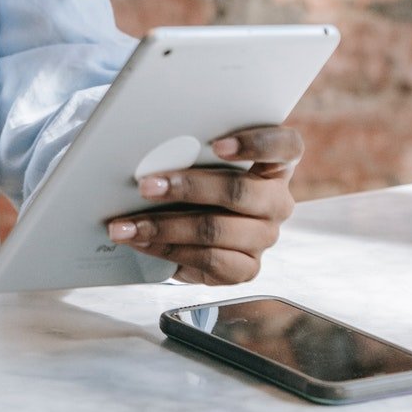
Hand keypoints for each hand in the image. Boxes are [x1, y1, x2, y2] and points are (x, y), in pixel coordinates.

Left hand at [106, 126, 301, 285]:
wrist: (198, 218)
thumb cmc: (198, 174)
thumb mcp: (201, 157)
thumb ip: (193, 149)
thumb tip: (148, 149)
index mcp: (277, 163)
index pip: (284, 146)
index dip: (255, 144)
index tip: (217, 145)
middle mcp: (277, 201)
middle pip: (238, 192)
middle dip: (186, 188)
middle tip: (145, 186)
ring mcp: (265, 237)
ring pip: (215, 230)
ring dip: (164, 227)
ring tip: (126, 225)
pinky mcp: (248, 268)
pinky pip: (208, 261)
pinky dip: (167, 250)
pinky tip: (141, 243)